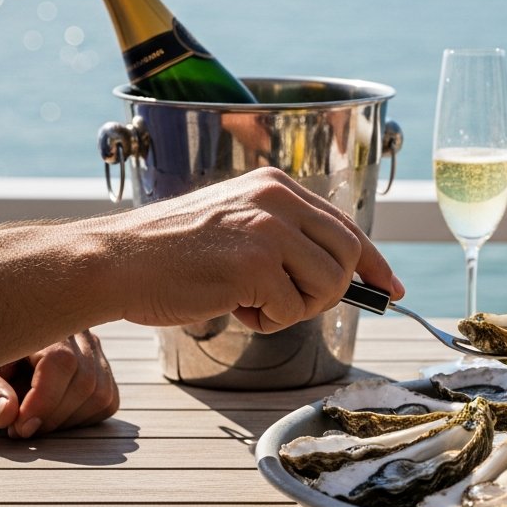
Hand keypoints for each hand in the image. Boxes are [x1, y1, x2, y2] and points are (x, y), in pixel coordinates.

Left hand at [0, 330, 119, 437]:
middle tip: (19, 429)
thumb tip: (7, 413)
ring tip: (33, 422)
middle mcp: (74, 328)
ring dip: (66, 421)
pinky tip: (52, 416)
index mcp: (39, 321)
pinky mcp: (100, 365)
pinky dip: (82, 419)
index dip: (44, 401)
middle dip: (52, 416)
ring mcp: (91, 346)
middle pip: (85, 380)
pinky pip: (107, 399)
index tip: (19, 426)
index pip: (61, 362)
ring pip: (101, 393)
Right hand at [112, 167, 402, 333]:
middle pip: (348, 255)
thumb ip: (285, 238)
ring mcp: (267, 230)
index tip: (390, 288)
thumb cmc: (171, 253)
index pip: (345, 224)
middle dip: (330, 291)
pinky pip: (292, 310)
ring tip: (252, 302)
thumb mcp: (237, 223)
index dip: (373, 262)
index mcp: (276, 185)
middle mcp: (277, 199)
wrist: (116, 262)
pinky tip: (232, 307)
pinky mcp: (254, 264)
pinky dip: (267, 321)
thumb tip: (344, 275)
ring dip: (297, 309)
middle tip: (288, 303)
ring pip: (328, 285)